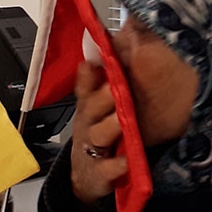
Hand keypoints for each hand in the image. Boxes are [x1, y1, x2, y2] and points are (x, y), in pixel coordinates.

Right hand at [70, 61, 127, 203]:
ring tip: (120, 120)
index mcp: (90, 104)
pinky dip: (115, 165)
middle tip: (115, 88)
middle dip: (102, 97)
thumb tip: (122, 36)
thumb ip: (109, 76)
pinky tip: (125, 160)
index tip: (93, 63)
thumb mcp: (101, 104)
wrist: (88, 175)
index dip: (88, 75)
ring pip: (98, 134)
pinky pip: (106, 168)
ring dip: (109, 126)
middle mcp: (88, 122)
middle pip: (91, 107)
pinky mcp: (99, 172)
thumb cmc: (98, 131)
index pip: (86, 85)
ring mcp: (92, 146)